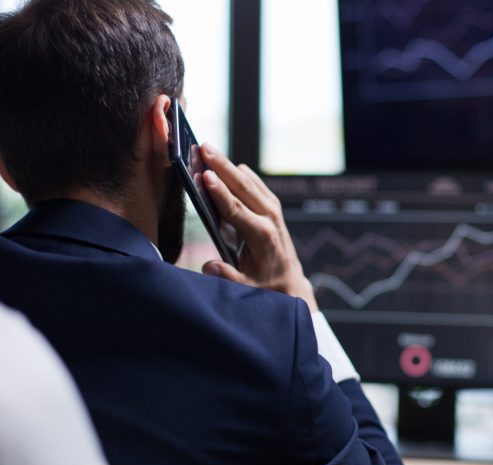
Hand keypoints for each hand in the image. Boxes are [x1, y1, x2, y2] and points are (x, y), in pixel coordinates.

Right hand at [199, 143, 318, 311]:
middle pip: (243, 186)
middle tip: (202, 148)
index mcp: (261, 236)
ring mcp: (273, 209)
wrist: (290, 282)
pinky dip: (238, 172)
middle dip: (222, 166)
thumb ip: (227, 277)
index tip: (205, 175)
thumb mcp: (246, 288)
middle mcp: (270, 218)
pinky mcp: (273, 205)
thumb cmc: (265, 285)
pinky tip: (224, 163)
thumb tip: (209, 266)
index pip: (236, 209)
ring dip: (228, 165)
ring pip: (249, 180)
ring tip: (207, 149)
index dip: (219, 192)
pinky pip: (254, 182)